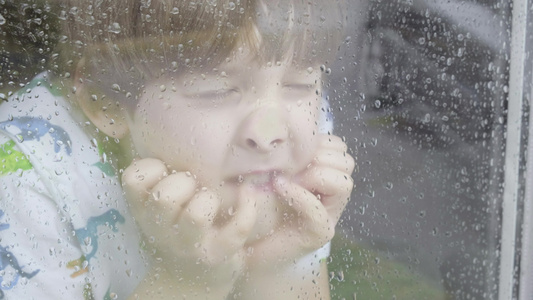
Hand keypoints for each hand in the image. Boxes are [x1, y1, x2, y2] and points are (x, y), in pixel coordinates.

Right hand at [122, 158, 257, 285]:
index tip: (166, 171)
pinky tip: (246, 193)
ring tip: (211, 200)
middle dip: (183, 183)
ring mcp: (187, 244)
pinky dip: (246, 207)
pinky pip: (235, 230)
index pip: (133, 179)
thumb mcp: (160, 205)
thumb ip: (162, 176)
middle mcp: (160, 228)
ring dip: (207, 199)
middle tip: (192, 188)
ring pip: (196, 215)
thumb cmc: (177, 227)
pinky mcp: (215, 255)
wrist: (190, 278)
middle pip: (164, 196)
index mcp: (144, 209)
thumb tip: (176, 128)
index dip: (151, 168)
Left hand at [246, 134, 354, 267]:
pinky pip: (318, 210)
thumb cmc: (260, 207)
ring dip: (314, 174)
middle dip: (318, 158)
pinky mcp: (319, 235)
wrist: (250, 248)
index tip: (293, 151)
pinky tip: (280, 188)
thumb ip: (285, 155)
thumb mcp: (272, 172)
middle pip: (346, 162)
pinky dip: (299, 195)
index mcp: (324, 176)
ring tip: (287, 179)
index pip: (339, 147)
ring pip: (343, 183)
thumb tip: (279, 126)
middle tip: (291, 167)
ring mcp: (330, 216)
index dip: (319, 143)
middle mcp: (333, 196)